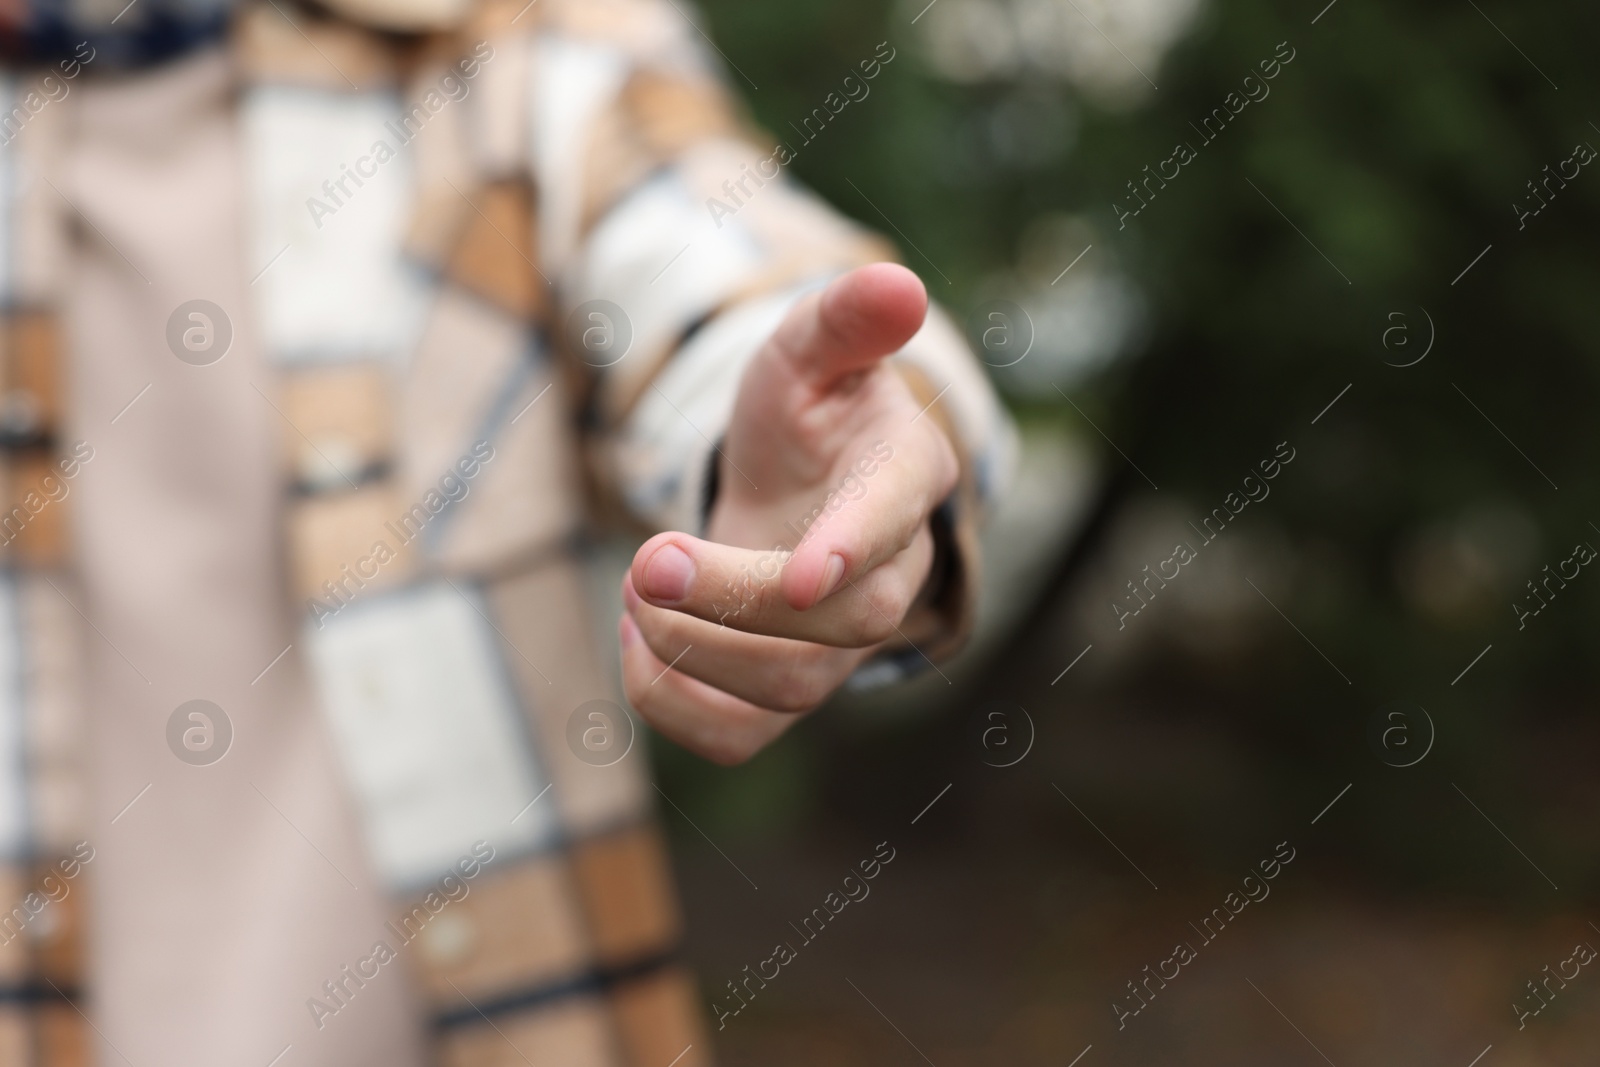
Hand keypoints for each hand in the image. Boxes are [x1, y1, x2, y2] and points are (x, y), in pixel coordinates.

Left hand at [619, 263, 958, 763]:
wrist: (798, 486)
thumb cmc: (808, 411)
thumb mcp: (810, 351)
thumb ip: (845, 320)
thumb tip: (898, 284)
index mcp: (903, 474)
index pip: (892, 522)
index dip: (850, 550)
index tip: (798, 575)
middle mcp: (893, 572)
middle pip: (840, 624)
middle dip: (733, 601)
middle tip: (645, 558)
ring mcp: (844, 644)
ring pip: (791, 688)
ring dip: (693, 650)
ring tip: (634, 587)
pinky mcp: (789, 689)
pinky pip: (740, 737)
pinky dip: (672, 702)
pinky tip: (637, 639)